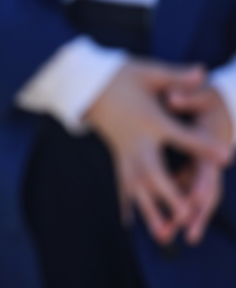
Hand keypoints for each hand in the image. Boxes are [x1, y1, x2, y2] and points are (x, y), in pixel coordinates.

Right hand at [84, 60, 229, 244]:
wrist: (86, 84)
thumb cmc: (120, 76)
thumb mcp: (149, 72)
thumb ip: (177, 76)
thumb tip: (202, 71)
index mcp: (150, 120)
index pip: (180, 135)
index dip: (203, 145)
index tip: (226, 156)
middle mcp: (137, 141)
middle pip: (154, 172)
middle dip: (170, 195)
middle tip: (187, 214)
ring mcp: (125, 152)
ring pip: (138, 186)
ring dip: (150, 211)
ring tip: (164, 234)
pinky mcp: (117, 156)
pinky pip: (122, 183)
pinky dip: (126, 204)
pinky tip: (129, 223)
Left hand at [166, 85, 233, 244]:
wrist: (222, 103)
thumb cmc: (210, 98)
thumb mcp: (202, 93)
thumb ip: (188, 95)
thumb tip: (173, 97)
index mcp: (210, 143)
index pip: (208, 168)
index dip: (202, 184)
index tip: (196, 200)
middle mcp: (207, 160)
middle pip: (205, 192)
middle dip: (197, 214)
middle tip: (188, 234)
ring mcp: (200, 165)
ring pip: (193, 196)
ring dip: (183, 216)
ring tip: (165, 236)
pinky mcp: (191, 166)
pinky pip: (183, 189)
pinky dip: (174, 202)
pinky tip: (156, 218)